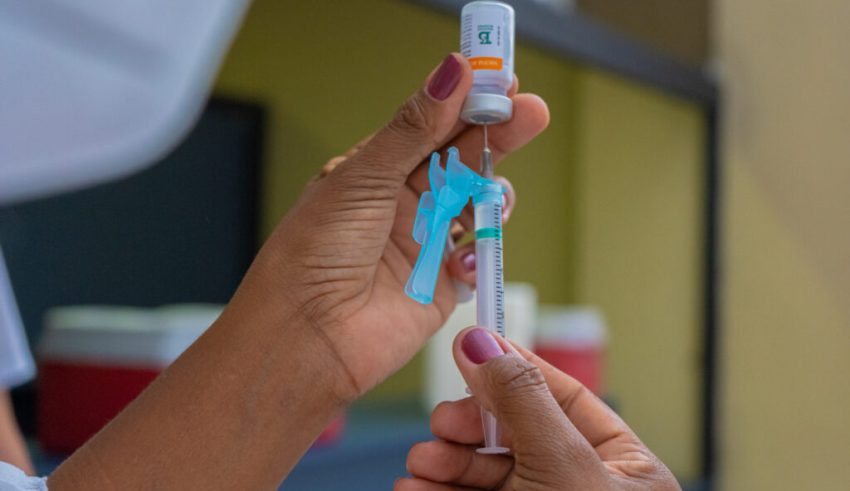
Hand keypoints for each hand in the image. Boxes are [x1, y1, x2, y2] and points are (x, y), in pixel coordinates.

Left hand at [233, 54, 548, 399]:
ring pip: (478, 202)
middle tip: (529, 110)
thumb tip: (453, 71)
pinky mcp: (444, 281)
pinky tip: (464, 252)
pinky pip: (479, 254)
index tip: (499, 78)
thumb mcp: (363, 177)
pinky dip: (482, 248)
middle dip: (496, 132)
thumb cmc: (315, 253)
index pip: (431, 125)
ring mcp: (426, 240)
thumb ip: (415, 129)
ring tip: (493, 192)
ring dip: (493, 191)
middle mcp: (403, 202)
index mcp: (376, 170)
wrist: (309, 335)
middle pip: (463, 157)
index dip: (465, 101)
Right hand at [400, 327, 679, 490]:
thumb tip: (482, 340)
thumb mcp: (561, 466)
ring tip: (419, 464)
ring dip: (445, 463)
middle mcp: (585, 486)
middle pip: (516, 434)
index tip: (473, 343)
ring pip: (487, 472)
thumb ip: (521, 401)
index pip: (565, 397)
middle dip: (468, 427)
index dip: (514, 367)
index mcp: (623, 467)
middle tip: (441, 422)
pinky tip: (416, 487)